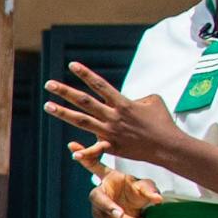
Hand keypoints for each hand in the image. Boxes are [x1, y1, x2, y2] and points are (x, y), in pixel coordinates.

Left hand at [43, 65, 195, 174]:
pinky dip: (85, 152)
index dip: (85, 74)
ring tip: (48, 106)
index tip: (72, 65)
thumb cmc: (162, 122)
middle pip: (85, 101)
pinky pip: (97, 149)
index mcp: (122, 103)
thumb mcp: (152, 101)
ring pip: (83, 121)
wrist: (169, 145)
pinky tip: (72, 152)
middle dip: (65, 92)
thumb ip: (136, 97)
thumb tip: (128, 99)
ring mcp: (111, 132)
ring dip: (64, 113)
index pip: (100, 85)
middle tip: (48, 84)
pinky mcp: (114, 147)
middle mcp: (113, 116)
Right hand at [87, 165, 162, 217]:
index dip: (84, 158)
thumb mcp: (144, 187)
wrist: (132, 210)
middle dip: (108, 207)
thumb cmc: (136, 191)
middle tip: (121, 214)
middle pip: (97, 199)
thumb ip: (150, 190)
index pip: (92, 165)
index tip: (72, 147)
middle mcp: (98, 192)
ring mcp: (97, 207)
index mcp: (107, 177)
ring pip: (107, 216)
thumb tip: (158, 199)